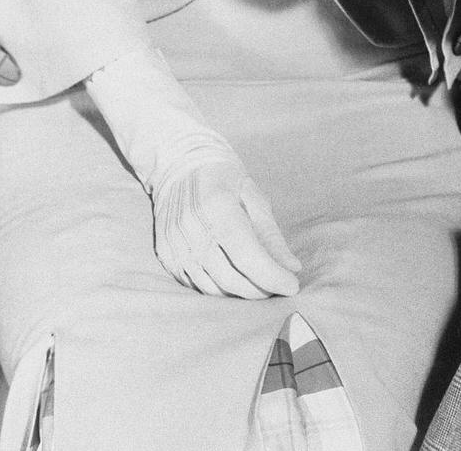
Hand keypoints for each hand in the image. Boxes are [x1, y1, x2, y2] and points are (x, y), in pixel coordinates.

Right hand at [150, 147, 300, 297]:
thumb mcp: (252, 195)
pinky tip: (236, 281)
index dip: (271, 276)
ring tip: (261, 285)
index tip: (293, 286)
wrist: (180, 166)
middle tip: (280, 285)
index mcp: (218, 207)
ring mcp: (175, 245)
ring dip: (242, 294)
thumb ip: (271, 234)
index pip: (247, 255)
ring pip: (214, 289)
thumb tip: (292, 268)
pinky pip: (197, 286)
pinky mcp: (167, 256)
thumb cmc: (223, 178)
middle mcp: (192, 229)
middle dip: (261, 289)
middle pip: (231, 278)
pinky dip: (221, 290)